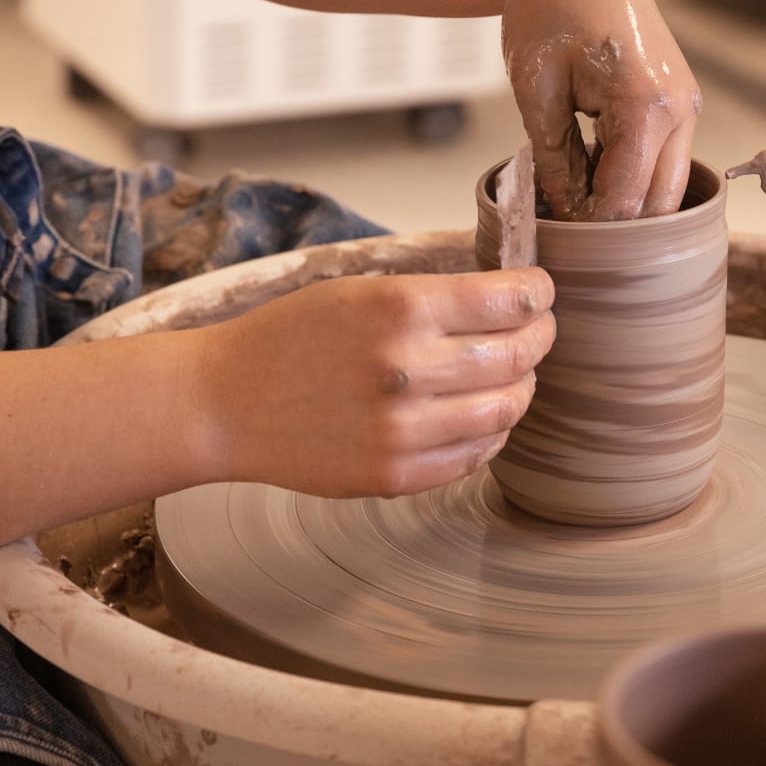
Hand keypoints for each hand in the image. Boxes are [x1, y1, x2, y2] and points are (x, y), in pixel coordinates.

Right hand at [196, 269, 554, 497]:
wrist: (224, 404)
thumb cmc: (290, 337)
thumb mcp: (359, 290)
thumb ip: (432, 297)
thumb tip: (506, 298)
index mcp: (400, 309)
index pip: (510, 300)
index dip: (538, 293)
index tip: (540, 292)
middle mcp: (408, 370)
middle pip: (519, 355)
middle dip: (540, 337)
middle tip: (537, 330)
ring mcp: (404, 430)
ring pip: (507, 409)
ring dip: (522, 387)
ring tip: (512, 373)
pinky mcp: (396, 475)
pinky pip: (476, 454)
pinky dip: (493, 430)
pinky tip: (481, 412)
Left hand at [502, 0, 700, 220]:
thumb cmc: (547, 7)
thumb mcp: (536, 90)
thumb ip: (554, 160)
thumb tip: (566, 214)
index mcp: (647, 105)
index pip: (625, 201)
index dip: (587, 227)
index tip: (550, 234)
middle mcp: (682, 110)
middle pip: (657, 205)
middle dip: (613, 225)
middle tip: (562, 225)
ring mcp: (688, 107)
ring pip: (666, 189)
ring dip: (625, 203)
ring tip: (572, 194)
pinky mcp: (680, 104)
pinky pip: (663, 162)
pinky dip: (631, 178)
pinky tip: (591, 170)